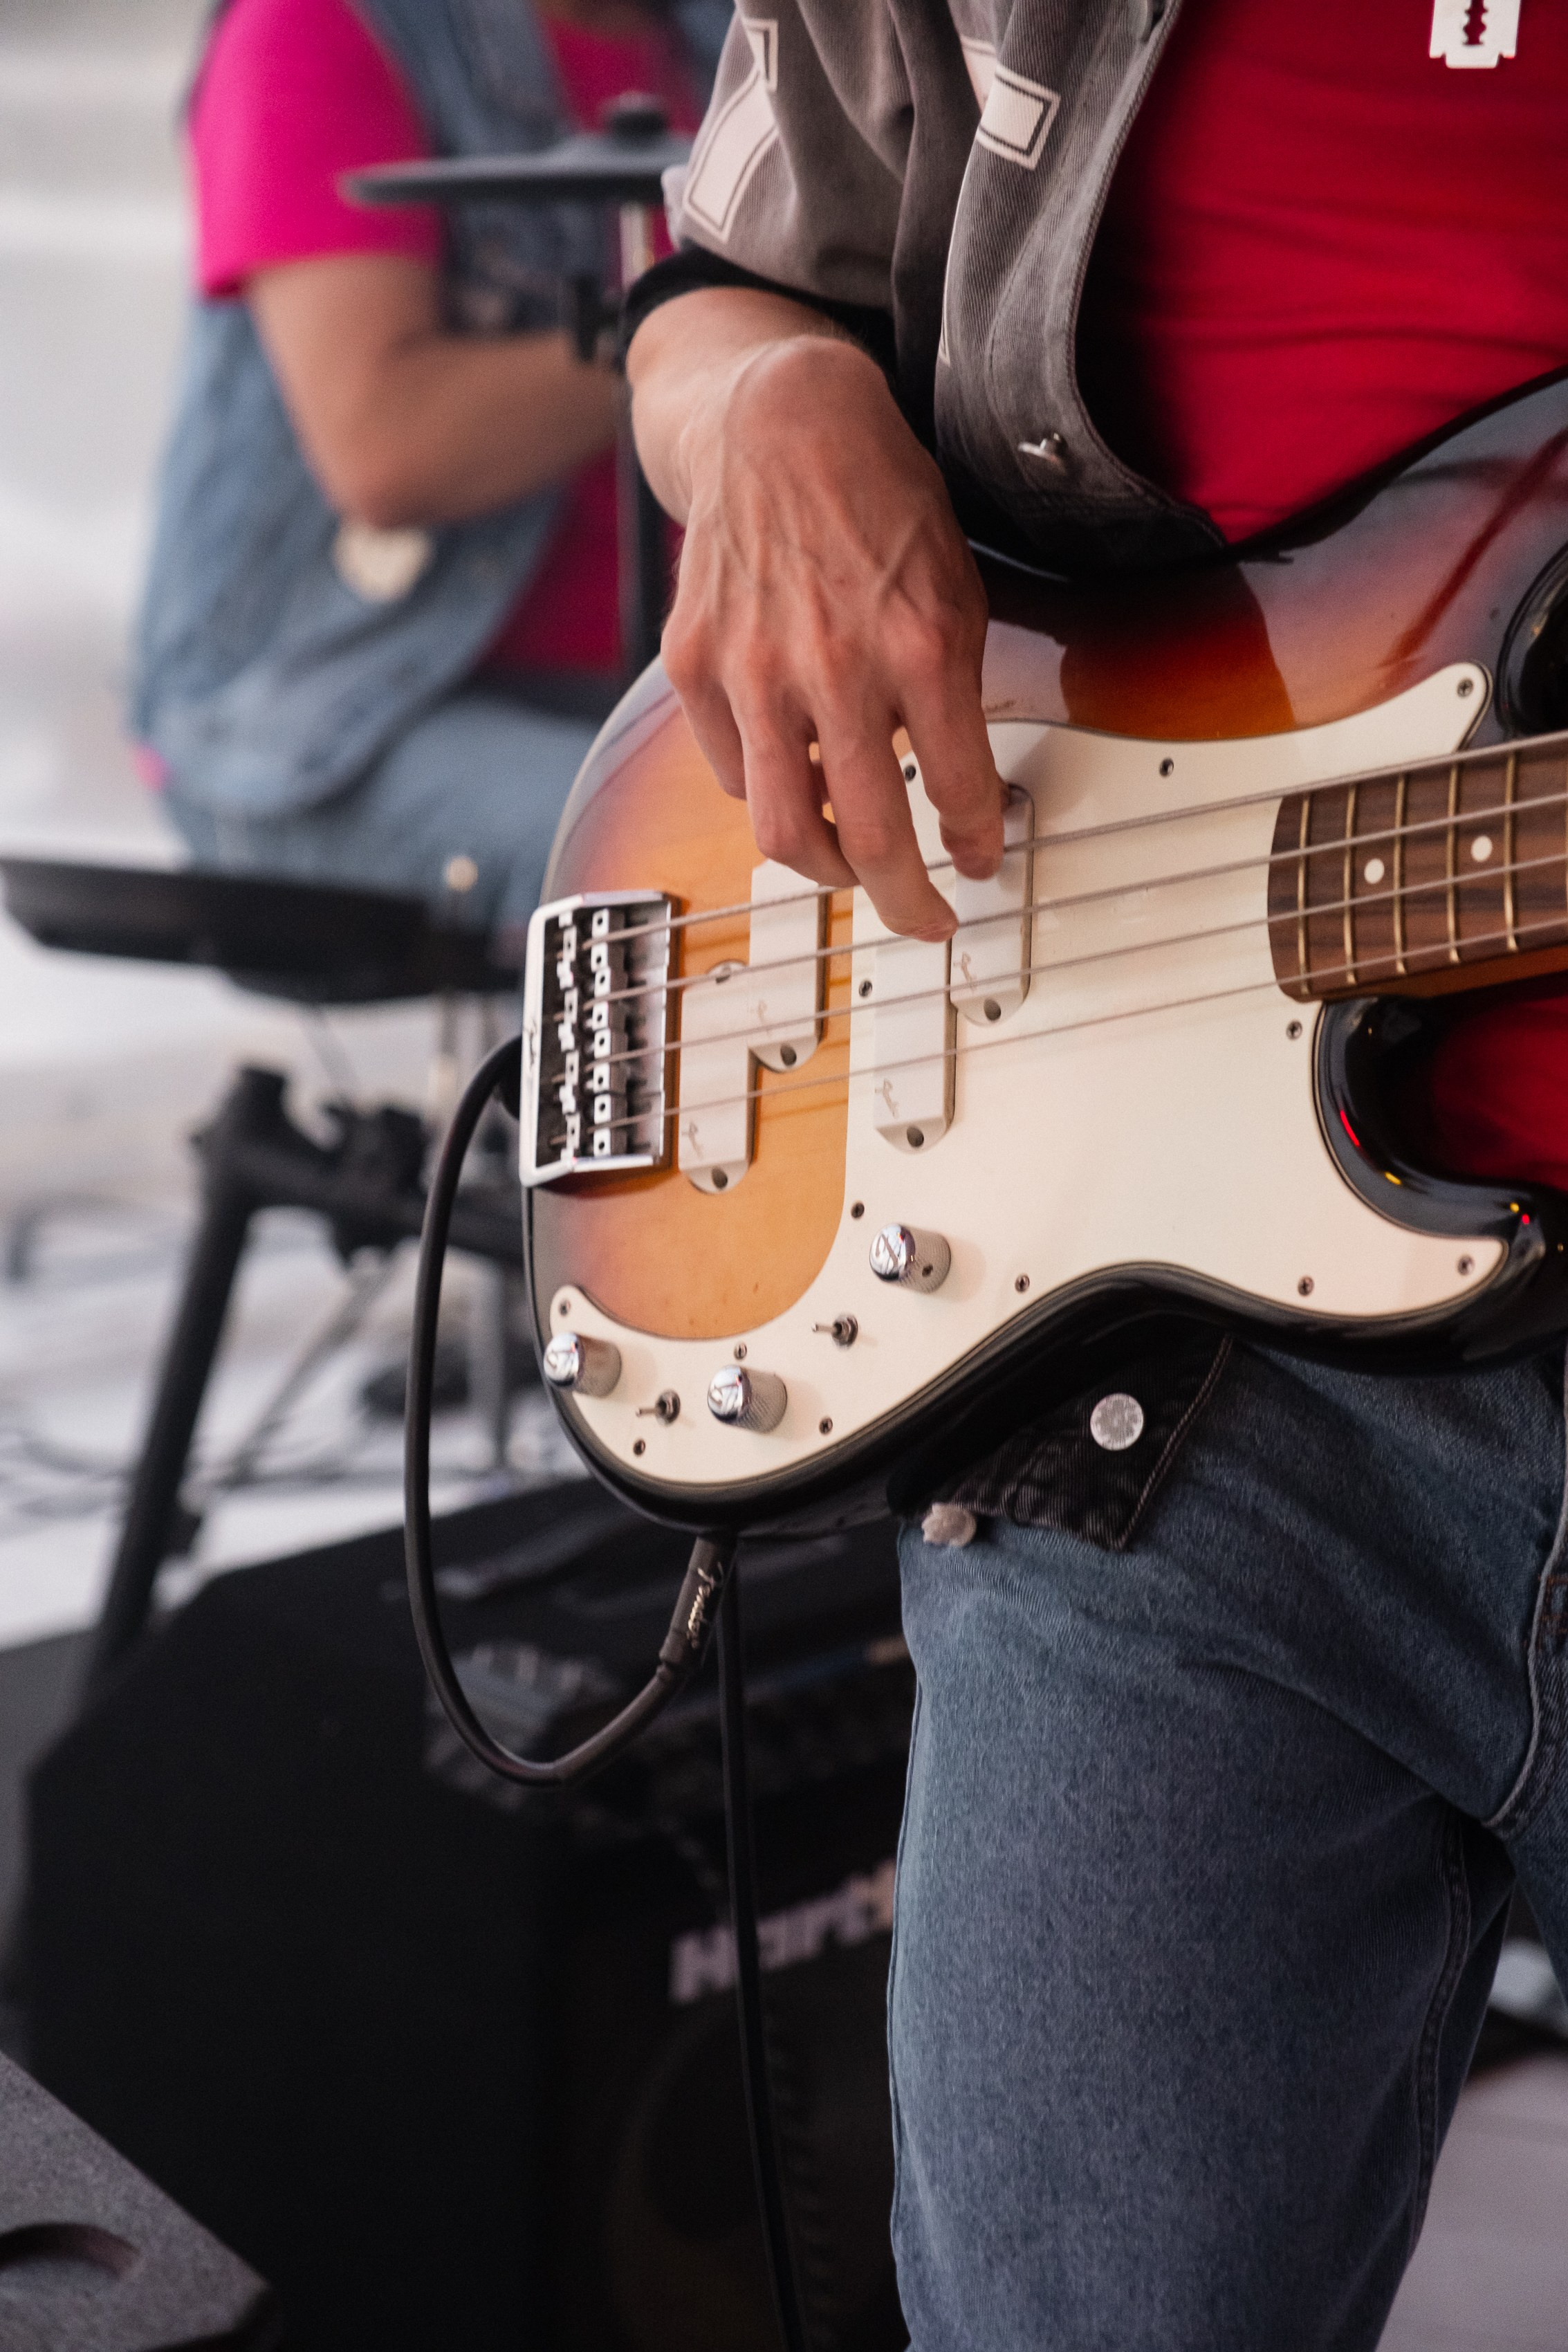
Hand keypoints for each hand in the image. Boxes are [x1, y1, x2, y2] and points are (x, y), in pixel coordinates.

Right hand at [632, 302, 1003, 936]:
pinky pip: (733, 772)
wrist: (782, 426)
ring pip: (784, 829)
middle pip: (871, 840)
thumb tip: (955, 802)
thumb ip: (953, 697)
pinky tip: (795, 771)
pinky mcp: (693, 663)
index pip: (959, 792)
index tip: (978, 868)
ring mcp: (753, 669)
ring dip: (828, 870)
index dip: (975, 848)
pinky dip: (770, 790)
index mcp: (919, 646)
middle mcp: (834, 666)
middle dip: (908, 904)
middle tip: (925, 920)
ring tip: (852, 867)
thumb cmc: (879, 506)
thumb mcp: (955, 591)